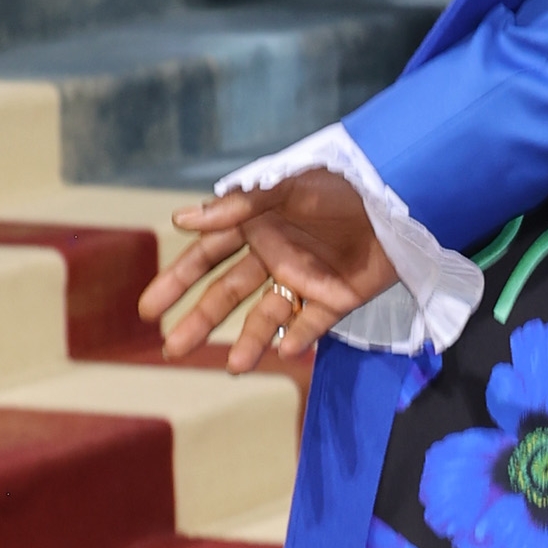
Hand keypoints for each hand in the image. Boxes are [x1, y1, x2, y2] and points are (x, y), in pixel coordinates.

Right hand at [138, 168, 397, 374]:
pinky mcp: (338, 298)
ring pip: (266, 317)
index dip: (176, 281)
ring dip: (249, 341)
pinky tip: (287, 351)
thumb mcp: (286, 184)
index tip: (148, 309)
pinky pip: (313, 324)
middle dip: (198, 321)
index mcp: (256, 227)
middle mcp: (274, 256)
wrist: (399, 193)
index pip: (206, 258)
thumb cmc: (341, 181)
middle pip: (227, 294)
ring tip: (234, 366)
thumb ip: (238, 205)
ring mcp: (304, 280)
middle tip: (171, 351)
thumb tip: (181, 220)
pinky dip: (300, 338)